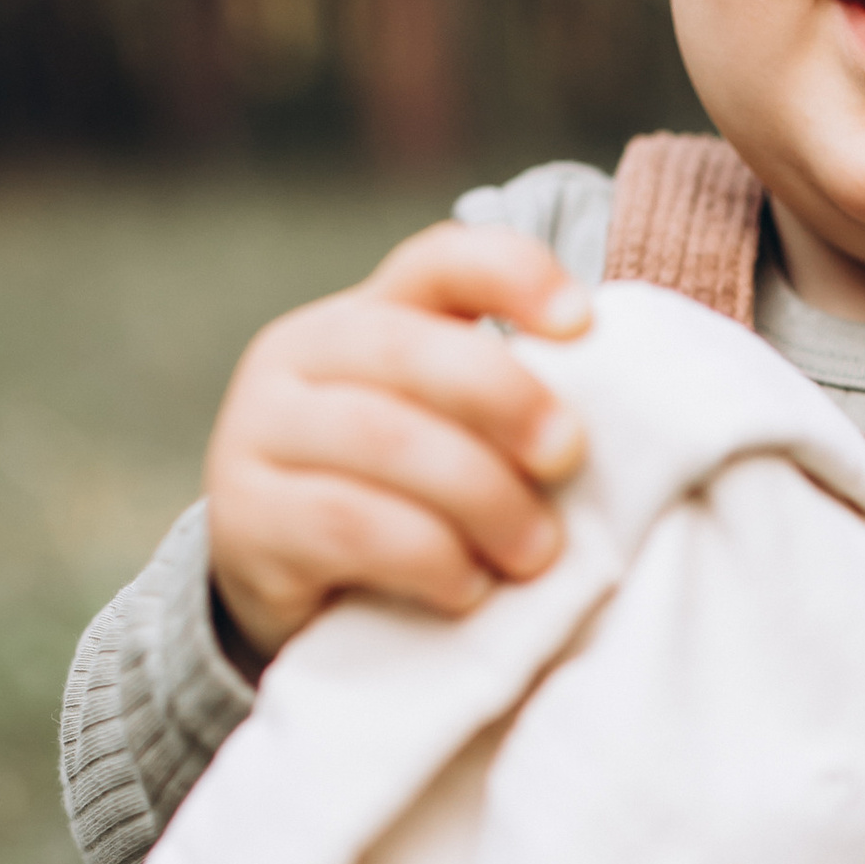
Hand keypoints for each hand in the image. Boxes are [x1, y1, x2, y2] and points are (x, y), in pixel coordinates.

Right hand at [204, 225, 592, 663]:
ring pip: (382, 439)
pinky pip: (347, 524)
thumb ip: (512, 411)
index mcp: (367, 317)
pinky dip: (426, 556)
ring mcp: (258, 434)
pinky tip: (467, 587)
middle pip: (408, 348)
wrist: (297, 600)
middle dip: (505, 399)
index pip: (439, 263)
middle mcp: (299, 356)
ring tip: (535, 552)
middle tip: (569, 458)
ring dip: (479, 496)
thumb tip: (620, 412)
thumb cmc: (410, 509)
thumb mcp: (459, 443)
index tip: (583, 325)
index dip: (513, 276)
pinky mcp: (244, 520)